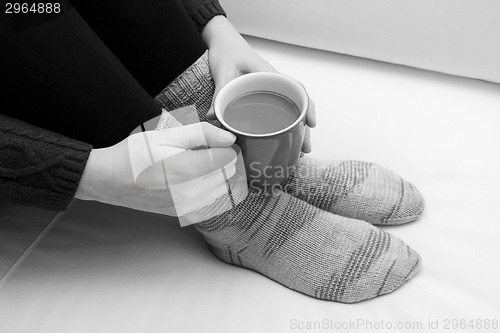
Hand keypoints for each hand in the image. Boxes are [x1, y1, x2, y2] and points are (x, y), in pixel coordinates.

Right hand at [75, 123, 237, 216]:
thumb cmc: (135, 154)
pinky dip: (208, 190)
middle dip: (222, 159)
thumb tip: (228, 137)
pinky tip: (193, 180)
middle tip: (202, 150)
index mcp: (189, 169)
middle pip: (228, 173)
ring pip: (221, 189)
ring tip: (197, 164)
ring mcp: (188, 206)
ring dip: (217, 175)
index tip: (213, 140)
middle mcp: (192, 192)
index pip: (229, 157)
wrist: (109, 179)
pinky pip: (209, 203)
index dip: (225, 145)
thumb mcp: (166, 134)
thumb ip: (201, 133)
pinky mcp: (182, 214)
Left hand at [202, 16, 315, 153]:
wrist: (222, 43)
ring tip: (297, 151)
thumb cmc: (227, 51)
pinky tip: (279, 142)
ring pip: (288, 112)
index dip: (307, 107)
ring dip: (294, 130)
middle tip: (305, 148)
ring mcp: (269, 91)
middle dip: (303, 128)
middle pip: (296, 106)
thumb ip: (220, 93)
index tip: (311, 123)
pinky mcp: (260, 97)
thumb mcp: (223, 71)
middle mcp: (273, 84)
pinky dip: (280, 128)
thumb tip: (214, 116)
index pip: (297, 90)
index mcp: (270, 75)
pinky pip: (275, 113)